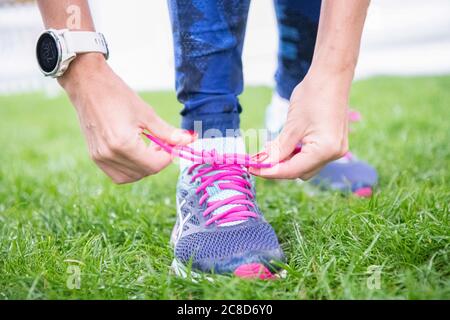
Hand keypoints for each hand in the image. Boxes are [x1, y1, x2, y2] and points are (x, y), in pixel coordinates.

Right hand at [60, 53, 194, 183]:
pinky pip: (118, 174)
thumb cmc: (117, 94)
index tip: (174, 145)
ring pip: (132, 176)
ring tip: (148, 145)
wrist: (87, 85)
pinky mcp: (95, 157)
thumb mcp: (146, 113)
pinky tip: (136, 151)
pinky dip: (131, 168)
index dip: (169, 157)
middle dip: (158, 160)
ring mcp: (100, 158)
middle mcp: (110, 155)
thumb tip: (189, 140)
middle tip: (162, 142)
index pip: (154, 165)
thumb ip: (168, 132)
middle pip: (144, 172)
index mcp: (123, 144)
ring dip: (145, 166)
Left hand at [250, 70, 349, 178]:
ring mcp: (336, 150)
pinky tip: (284, 145)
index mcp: (325, 150)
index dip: (270, 172)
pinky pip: (312, 157)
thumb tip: (264, 164)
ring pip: (305, 166)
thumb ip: (279, 149)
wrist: (332, 76)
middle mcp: (333, 154)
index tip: (251, 168)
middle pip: (300, 172)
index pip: (292, 170)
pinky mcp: (333, 144)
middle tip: (258, 159)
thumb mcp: (292, 125)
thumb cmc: (312, 96)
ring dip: (287, 161)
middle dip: (278, 167)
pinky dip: (297, 154)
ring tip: (270, 150)